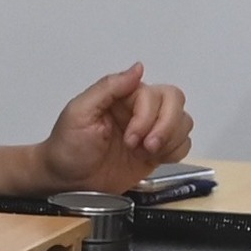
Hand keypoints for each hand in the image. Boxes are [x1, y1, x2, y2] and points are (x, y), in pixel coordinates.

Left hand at [40, 65, 193, 191]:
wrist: (66, 181)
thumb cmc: (67, 147)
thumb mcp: (80, 112)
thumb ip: (109, 87)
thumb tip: (138, 68)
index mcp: (123, 96)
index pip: (155, 95)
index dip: (148, 118)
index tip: (130, 140)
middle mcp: (140, 109)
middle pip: (175, 102)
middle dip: (166, 127)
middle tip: (144, 148)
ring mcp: (150, 131)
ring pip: (184, 122)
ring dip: (170, 140)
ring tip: (146, 154)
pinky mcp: (157, 152)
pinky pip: (183, 144)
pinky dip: (176, 152)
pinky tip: (155, 159)